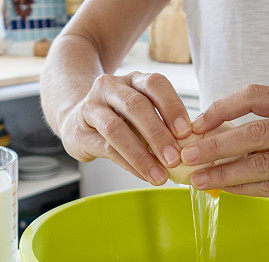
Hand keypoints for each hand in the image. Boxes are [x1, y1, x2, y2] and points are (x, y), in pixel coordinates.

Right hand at [58, 71, 191, 184]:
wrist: (76, 122)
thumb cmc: (119, 119)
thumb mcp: (141, 114)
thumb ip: (163, 124)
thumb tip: (192, 147)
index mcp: (133, 80)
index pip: (155, 83)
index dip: (172, 106)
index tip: (187, 132)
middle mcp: (111, 87)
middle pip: (136, 106)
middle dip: (158, 134)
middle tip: (176, 159)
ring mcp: (92, 107)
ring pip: (116, 129)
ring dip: (141, 155)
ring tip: (160, 175)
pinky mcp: (80, 131)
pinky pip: (106, 148)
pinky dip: (129, 164)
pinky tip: (144, 175)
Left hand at [182, 84, 268, 217]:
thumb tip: (214, 138)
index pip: (258, 96)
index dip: (223, 107)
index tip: (197, 124)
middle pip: (256, 132)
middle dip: (216, 144)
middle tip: (187, 154)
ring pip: (262, 163)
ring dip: (224, 172)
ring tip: (197, 178)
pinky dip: (244, 188)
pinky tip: (225, 189)